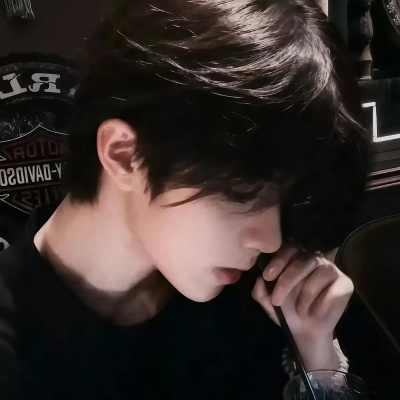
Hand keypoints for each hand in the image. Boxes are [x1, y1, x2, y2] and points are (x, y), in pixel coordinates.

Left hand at [252, 245, 353, 369]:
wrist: (306, 331)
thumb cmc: (288, 310)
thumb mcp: (269, 302)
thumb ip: (261, 291)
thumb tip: (258, 280)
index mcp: (296, 258)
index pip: (289, 250)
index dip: (278, 261)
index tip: (267, 277)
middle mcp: (315, 260)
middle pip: (303, 261)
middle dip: (286, 281)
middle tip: (276, 300)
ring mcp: (332, 270)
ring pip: (318, 274)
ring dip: (305, 295)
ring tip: (299, 309)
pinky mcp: (346, 284)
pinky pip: (333, 290)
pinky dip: (321, 304)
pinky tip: (314, 312)